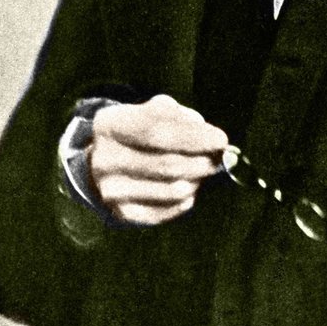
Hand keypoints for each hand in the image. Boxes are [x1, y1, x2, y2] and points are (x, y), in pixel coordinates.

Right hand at [88, 94, 226, 224]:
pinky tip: (188, 187)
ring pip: (173, 190)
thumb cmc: (140, 131)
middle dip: (203, 161)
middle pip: (168, 164)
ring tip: (202, 170)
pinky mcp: (122, 214)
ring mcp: (111, 190)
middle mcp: (105, 160)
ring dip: (197, 180)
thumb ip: (183, 119)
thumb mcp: (154, 112)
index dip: (194, 137)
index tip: (222, 140)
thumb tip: (214, 141)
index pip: (158, 132)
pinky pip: (169, 210)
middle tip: (219, 158)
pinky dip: (186, 200)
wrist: (104, 162)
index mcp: (110, 125)